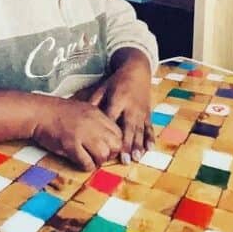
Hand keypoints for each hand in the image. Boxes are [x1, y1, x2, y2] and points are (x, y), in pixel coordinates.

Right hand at [32, 98, 121, 170]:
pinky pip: (87, 162)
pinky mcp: (70, 145)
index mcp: (96, 114)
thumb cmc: (58, 113)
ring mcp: (82, 134)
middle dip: (110, 154)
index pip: (118, 132)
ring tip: (91, 159)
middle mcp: (92, 123)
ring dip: (98, 161)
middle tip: (100, 155)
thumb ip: (97, 121)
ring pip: (103, 155)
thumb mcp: (83, 110)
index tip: (107, 148)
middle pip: (115, 144)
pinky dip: (86, 166)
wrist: (39, 112)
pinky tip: (81, 162)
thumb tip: (107, 137)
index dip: (115, 143)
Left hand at [87, 49, 153, 163]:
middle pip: (128, 128)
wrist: (137, 71)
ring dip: (138, 145)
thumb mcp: (103, 88)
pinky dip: (150, 138)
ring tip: (136, 158)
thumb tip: (83, 116)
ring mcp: (141, 111)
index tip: (104, 146)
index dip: (108, 132)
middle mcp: (131, 107)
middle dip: (126, 144)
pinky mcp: (148, 113)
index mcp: (118, 100)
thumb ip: (94, 102)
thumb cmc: (116, 81)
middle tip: (124, 160)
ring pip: (140, 131)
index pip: (112, 118)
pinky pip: (149, 127)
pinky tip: (150, 149)